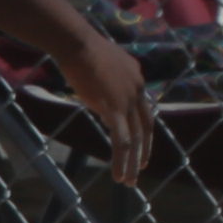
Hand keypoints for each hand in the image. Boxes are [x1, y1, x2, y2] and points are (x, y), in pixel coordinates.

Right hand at [57, 24, 156, 192]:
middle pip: (146, 126)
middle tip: (142, 167)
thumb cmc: (79, 48)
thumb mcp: (99, 64)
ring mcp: (128, 100)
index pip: (143, 108)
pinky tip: (118, 175)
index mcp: (136, 78)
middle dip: (144, 149)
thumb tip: (101, 97)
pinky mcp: (115, 109)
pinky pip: (122, 141)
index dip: (142, 128)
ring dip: (132, 162)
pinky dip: (122, 160)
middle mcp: (138, 90)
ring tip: (128, 180)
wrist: (76, 42)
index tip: (141, 143)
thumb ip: (105, 81)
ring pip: (135, 138)